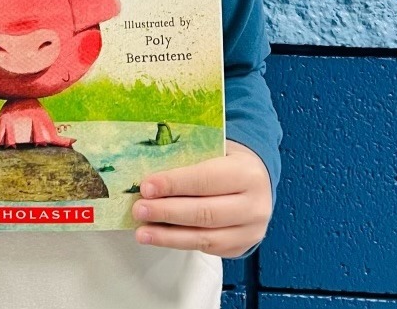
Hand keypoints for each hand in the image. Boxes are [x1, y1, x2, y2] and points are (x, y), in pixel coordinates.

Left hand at [132, 140, 271, 256]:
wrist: (257, 181)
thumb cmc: (227, 160)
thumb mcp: (216, 149)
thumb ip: (189, 158)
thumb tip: (150, 172)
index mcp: (248, 173)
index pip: (206, 180)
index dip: (174, 184)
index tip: (146, 186)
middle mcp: (254, 205)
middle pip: (205, 212)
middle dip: (167, 212)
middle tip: (139, 209)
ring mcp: (250, 231)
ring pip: (204, 237)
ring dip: (168, 235)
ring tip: (142, 231)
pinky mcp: (240, 248)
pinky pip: (206, 248)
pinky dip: (179, 242)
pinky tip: (159, 236)